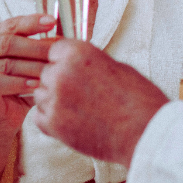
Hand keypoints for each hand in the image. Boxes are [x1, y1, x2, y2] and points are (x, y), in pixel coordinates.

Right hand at [0, 14, 56, 138]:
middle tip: (57, 52)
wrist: (6, 115)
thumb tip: (62, 38)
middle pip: (8, 43)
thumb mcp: (32, 62)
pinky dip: (19, 83)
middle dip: (36, 47)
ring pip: (6, 64)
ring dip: (32, 67)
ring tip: (51, 71)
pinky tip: (36, 85)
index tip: (52, 21)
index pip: (11, 24)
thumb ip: (41, 48)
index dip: (32, 22)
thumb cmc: (21, 84)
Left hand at [34, 40, 167, 165]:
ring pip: (41, 95)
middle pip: (46, 72)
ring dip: (54, 100)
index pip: (54, 49)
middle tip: (80, 93)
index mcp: (79, 53)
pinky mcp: (54, 125)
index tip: (72, 69)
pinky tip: (72, 121)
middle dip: (59, 81)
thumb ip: (91, 62)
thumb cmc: (138, 99)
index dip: (64, 60)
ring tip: (79, 109)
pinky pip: (39, 117)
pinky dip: (51, 120)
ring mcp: (55, 100)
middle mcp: (62, 73)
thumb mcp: (117, 67)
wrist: (144, 132)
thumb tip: (79, 61)